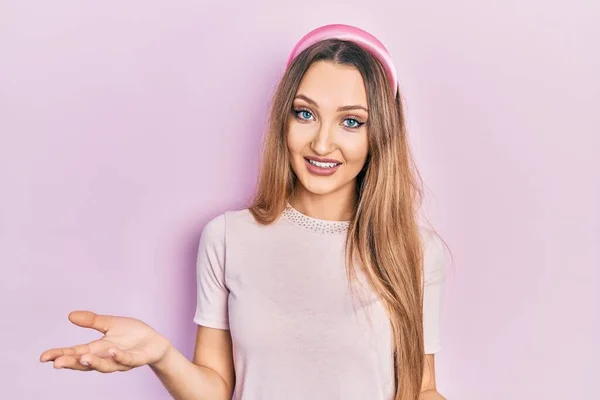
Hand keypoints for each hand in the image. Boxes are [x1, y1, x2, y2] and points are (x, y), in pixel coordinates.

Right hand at [40, 310, 170, 372]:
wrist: (155, 342)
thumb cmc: (132, 334)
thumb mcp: (110, 324)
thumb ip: (92, 321)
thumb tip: (70, 315)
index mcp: (98, 349)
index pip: (75, 353)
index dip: (60, 355)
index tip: (44, 357)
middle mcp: (106, 357)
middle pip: (85, 364)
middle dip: (71, 363)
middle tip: (57, 363)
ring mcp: (121, 360)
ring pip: (105, 366)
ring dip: (93, 363)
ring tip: (82, 358)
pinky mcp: (137, 359)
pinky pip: (127, 360)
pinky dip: (119, 357)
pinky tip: (112, 351)